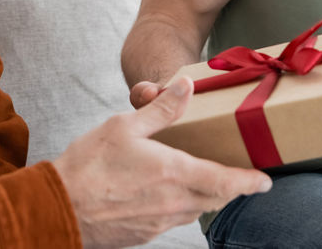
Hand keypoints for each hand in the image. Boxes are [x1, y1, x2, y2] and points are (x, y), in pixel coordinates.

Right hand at [52, 76, 272, 248]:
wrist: (56, 208)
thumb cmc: (87, 166)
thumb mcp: (124, 127)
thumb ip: (161, 109)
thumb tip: (186, 87)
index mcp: (173, 173)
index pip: (225, 182)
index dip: (250, 182)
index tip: (265, 181)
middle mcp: (173, 203)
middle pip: (215, 198)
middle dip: (232, 189)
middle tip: (242, 179)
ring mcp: (158, 223)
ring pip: (195, 210)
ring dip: (206, 197)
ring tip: (206, 182)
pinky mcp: (143, 234)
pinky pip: (173, 220)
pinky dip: (181, 206)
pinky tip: (168, 194)